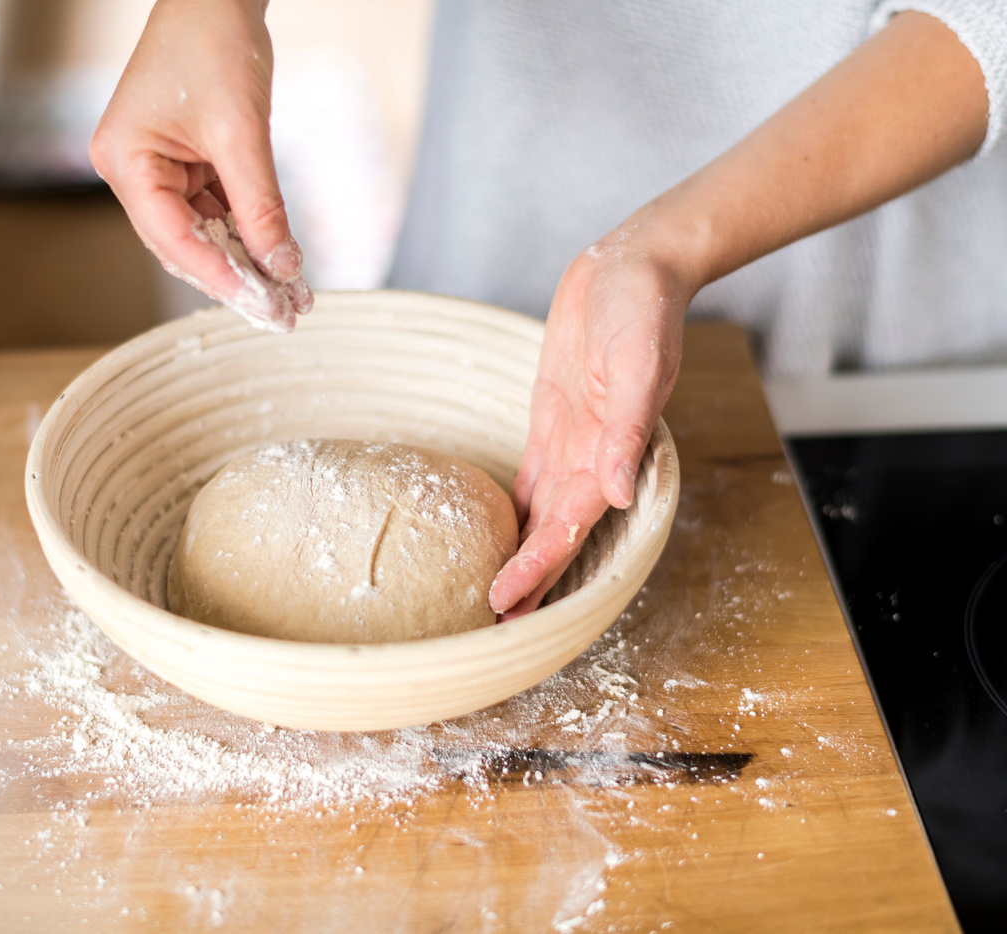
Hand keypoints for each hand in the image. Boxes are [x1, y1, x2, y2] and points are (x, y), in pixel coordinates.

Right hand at [90, 0, 311, 331]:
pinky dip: (247, 235)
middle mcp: (131, 171)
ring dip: (247, 262)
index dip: (221, 276)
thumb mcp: (242, 131)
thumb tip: (282, 266)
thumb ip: (260, 205)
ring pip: (203, 235)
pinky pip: (215, 212)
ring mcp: (156, 170)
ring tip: (292, 295)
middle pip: (184, 245)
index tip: (264, 305)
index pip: (173, 238)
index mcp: (125, 161)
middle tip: (284, 314)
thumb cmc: (214, 42)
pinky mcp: (183, 165)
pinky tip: (280, 260)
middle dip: (237, 278)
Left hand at [489, 229, 691, 618]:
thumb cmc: (642, 310)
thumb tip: (615, 494)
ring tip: (496, 598)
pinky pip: (531, 477)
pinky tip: (496, 536)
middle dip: (526, 579)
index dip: (537, 567)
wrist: (632, 268)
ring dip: (520, 555)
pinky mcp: (553, 421)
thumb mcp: (637, 363)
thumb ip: (626, 429)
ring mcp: (571, 442)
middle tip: (491, 624)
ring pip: (538, 513)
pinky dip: (515, 511)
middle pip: (550, 533)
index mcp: (610, 454)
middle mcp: (589, 458)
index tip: (506, 603)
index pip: (567, 527)